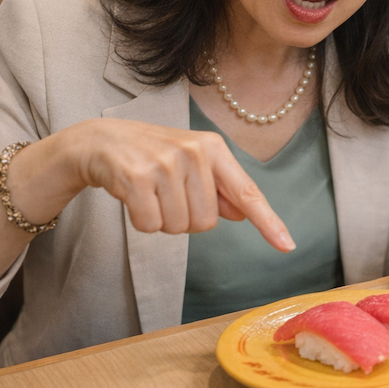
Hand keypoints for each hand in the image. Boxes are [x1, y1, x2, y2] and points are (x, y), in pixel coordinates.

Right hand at [74, 119, 294, 250]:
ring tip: (150, 192)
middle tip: (166, 193)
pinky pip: (151, 226)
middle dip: (185, 218)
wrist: (100, 140)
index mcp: (214, 148)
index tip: (288, 246)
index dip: (268, 222)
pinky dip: (141, 220)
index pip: (247, 192)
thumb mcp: (190, 162)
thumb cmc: (152, 155)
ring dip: (162, 220)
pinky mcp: (136, 178)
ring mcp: (165, 164)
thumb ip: (218, 188)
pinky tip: (133, 197)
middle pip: (206, 223)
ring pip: (179, 227)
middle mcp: (194, 152)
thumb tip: (242, 212)